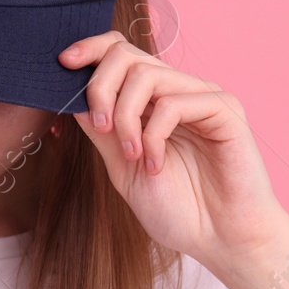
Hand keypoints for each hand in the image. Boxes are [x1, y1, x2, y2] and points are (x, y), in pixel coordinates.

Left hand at [60, 31, 288, 277]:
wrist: (220, 240)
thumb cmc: (178, 209)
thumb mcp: (122, 168)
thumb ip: (101, 130)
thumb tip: (69, 94)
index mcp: (152, 101)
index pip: (119, 51)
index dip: (90, 48)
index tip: (63, 64)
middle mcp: (177, 91)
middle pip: (126, 54)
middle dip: (100, 88)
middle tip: (101, 129)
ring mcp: (201, 97)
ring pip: (146, 74)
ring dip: (125, 117)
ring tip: (132, 156)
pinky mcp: (225, 109)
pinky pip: (174, 103)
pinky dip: (154, 135)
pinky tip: (156, 165)